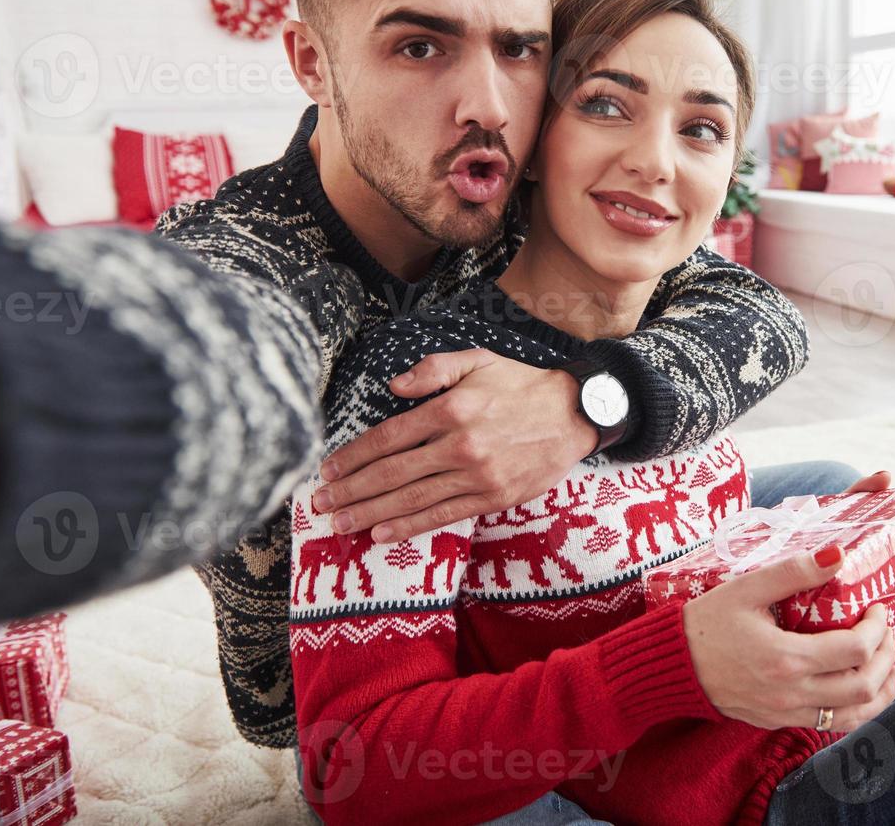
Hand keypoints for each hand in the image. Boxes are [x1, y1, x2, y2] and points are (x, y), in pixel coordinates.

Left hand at [312, 349, 597, 541]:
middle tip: (319, 504)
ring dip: (370, 514)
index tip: (327, 469)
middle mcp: (460, 444)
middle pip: (392, 473)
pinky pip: (443, 515)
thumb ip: (433, 369)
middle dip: (351, 491)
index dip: (353, 456)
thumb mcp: (478, 360)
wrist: (575, 414)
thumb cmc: (522, 386)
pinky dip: (409, 527)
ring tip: (339, 524)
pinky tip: (381, 535)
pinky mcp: (493, 497)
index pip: (389, 437)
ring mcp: (477, 475)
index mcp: (451, 409)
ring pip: (412, 499)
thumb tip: (393, 387)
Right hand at [683, 545, 894, 733]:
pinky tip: (866, 693)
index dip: (878, 628)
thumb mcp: (747, 588)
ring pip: (854, 716)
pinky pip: (831, 725)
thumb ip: (794, 571)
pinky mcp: (779, 722)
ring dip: (881, 692)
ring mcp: (786, 713)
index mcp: (786, 658)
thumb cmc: (707, 622)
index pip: (855, 650)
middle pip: (863, 685)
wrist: (672, 665)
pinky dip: (858, 711)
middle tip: (886, 631)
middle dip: (886, 656)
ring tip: (892, 666)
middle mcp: (791, 693)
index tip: (878, 608)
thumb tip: (839, 555)